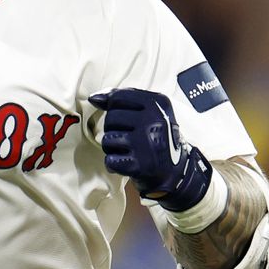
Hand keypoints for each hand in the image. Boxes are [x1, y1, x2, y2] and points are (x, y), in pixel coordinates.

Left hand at [87, 87, 210, 211]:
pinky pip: (111, 160)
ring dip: (112, 147)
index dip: (112, 107)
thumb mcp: (148, 111)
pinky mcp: (140, 165)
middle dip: (113, 129)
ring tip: (127, 150)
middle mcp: (154, 121)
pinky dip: (114, 164)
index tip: (120, 115)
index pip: (118, 97)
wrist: (175, 171)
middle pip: (111, 118)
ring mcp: (147, 143)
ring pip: (108, 139)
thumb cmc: (155, 136)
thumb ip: (120, 98)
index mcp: (158, 104)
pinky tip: (126, 162)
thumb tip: (94, 98)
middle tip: (128, 137)